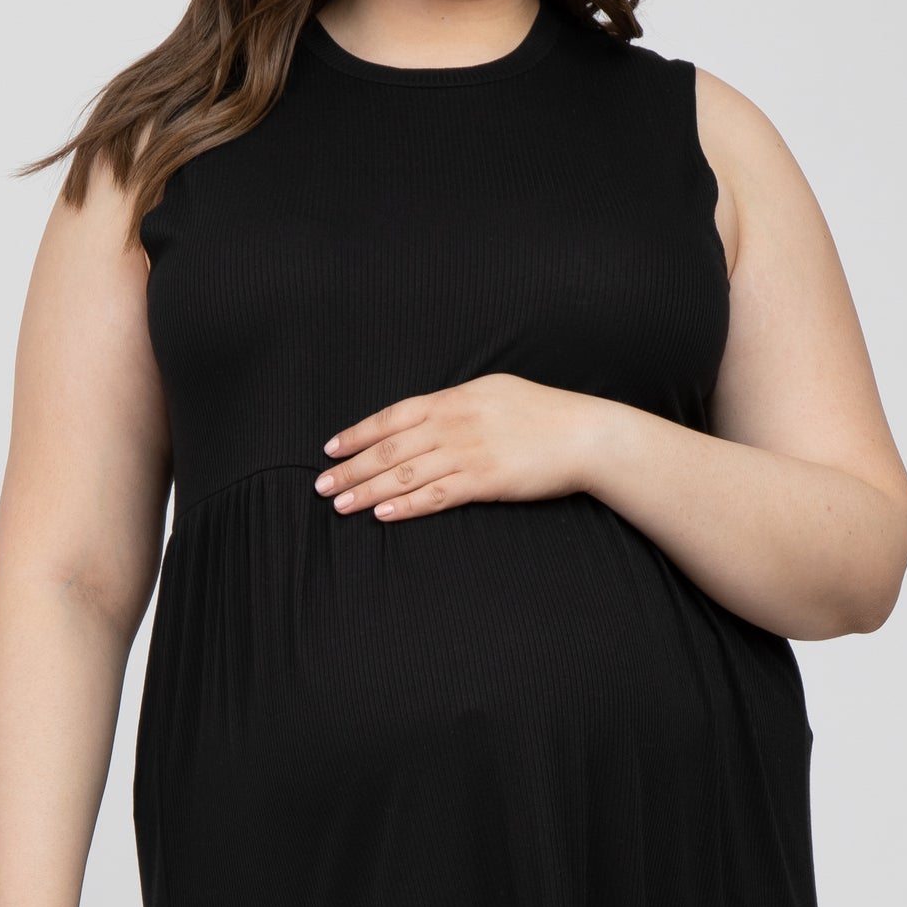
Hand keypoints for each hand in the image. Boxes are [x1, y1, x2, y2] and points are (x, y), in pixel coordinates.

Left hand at [313, 373, 611, 521]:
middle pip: (390, 447)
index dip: (358, 433)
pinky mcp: (485, 481)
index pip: (393, 416)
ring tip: (340, 505)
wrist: (585, 434)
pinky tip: (383, 514)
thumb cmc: (543, 414)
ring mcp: (469, 452)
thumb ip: (457, 404)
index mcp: (454, 398)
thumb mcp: (494, 392)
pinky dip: (407, 505)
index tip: (331, 448)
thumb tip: (426, 417)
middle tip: (321, 485)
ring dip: (368, 490)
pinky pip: (437, 495)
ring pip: (406, 473)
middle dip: (351, 467)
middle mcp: (455, 422)